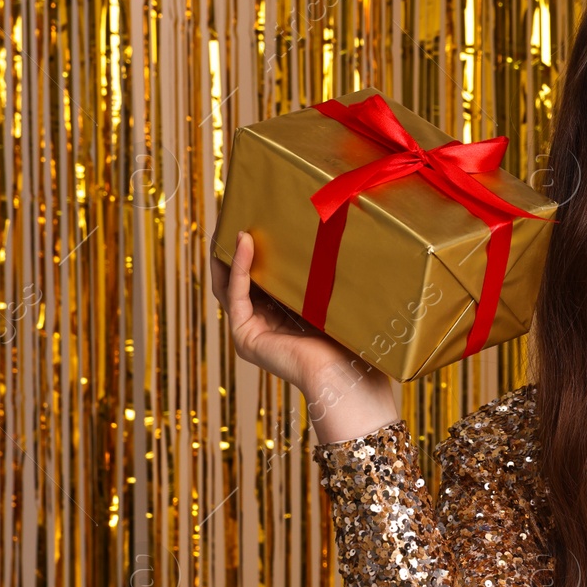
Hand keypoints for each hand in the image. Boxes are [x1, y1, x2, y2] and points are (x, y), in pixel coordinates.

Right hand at [210, 230, 398, 437]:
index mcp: (288, 316)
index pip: (268, 276)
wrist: (350, 378)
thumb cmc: (357, 343)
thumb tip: (345, 230)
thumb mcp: (339, 300)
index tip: (264, 214)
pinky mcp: (245, 336)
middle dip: (238, 244)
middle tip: (240, 208)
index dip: (262, 247)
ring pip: (230, 283)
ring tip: (233, 217)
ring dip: (229, 251)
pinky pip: (235, 294)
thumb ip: (330, 274)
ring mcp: (252, 331)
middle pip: (244, 277)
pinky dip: (239, 266)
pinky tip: (245, 240)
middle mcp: (266, 323)